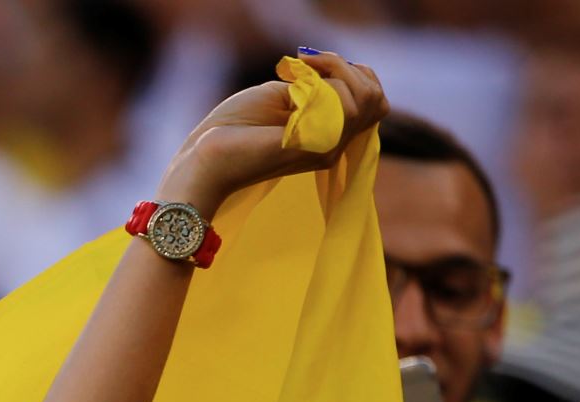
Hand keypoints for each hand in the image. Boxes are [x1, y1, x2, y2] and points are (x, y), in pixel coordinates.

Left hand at [159, 52, 386, 213]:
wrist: (203, 159)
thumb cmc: (232, 128)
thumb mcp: (282, 95)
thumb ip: (314, 86)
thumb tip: (340, 68)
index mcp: (328, 135)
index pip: (374, 101)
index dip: (354, 73)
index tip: (313, 64)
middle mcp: (334, 146)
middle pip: (376, 98)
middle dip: (347, 68)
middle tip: (304, 65)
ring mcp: (326, 149)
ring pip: (364, 99)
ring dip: (332, 72)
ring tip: (294, 76)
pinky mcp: (314, 148)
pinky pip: (343, 107)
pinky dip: (318, 84)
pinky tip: (290, 90)